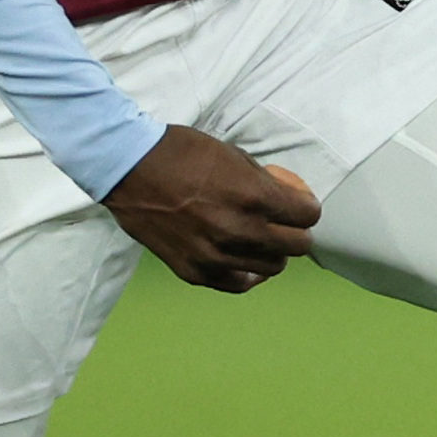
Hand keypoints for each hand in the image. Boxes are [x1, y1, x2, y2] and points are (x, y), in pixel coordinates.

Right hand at [101, 127, 318, 292]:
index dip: (306, 208)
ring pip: (272, 268)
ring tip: (261, 240)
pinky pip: (238, 284)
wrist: (129, 168)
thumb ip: (263, 182)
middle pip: (296, 246)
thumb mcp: (233, 155)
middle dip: (296, 231)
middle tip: (285, 223)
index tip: (299, 205)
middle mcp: (240, 231)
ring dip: (272, 253)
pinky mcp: (195, 271)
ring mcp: (217, 256)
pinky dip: (247, 272)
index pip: (308, 216)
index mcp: (254, 197)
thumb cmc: (181, 153)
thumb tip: (286, 197)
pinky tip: (244, 260)